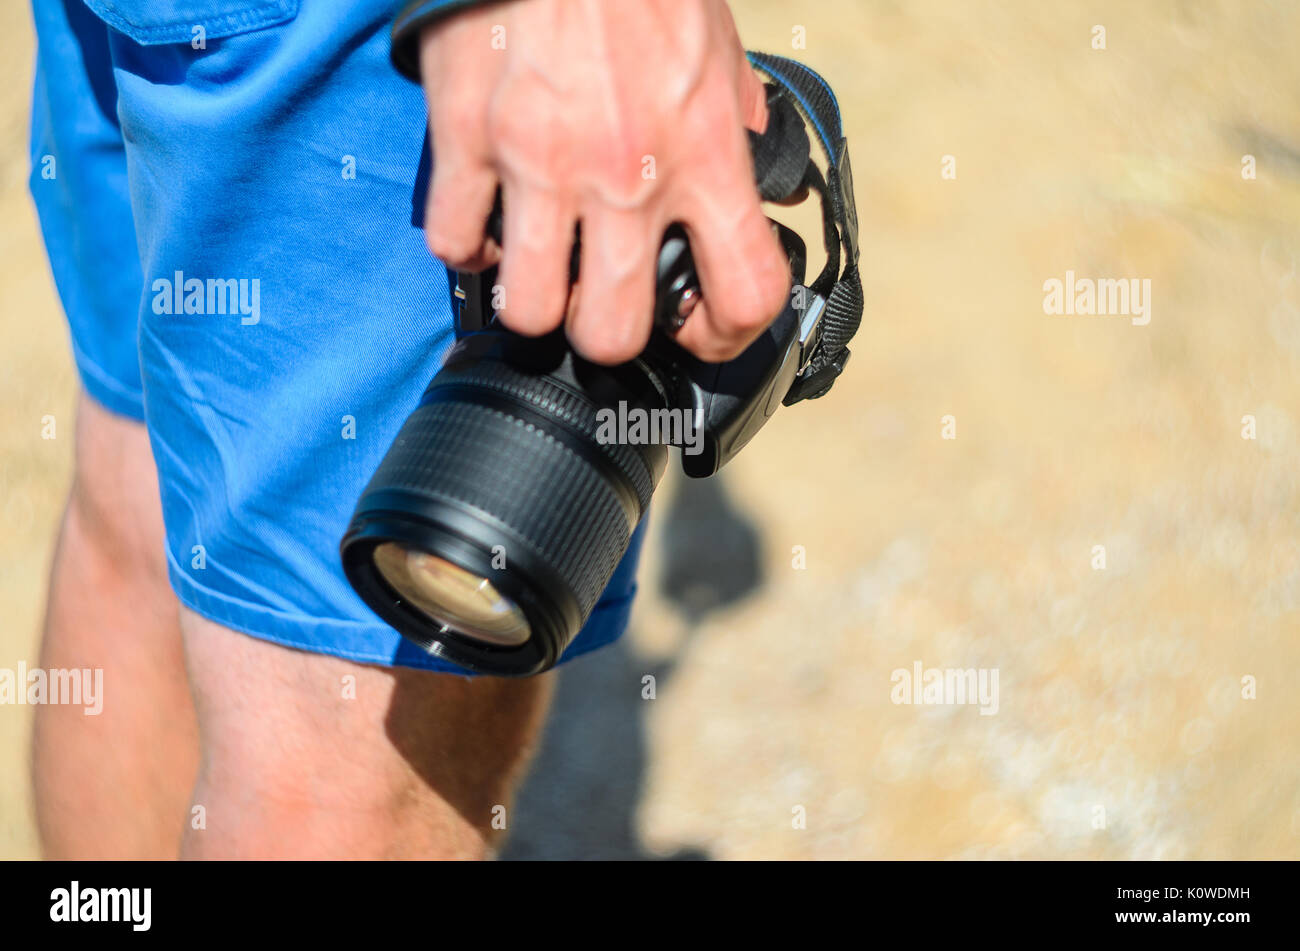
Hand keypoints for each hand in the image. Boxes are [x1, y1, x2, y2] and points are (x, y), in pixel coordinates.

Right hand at [418, 0, 791, 363]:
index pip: (744, 294)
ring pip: (530, 308)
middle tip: (604, 301)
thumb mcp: (719, 54)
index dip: (725, 336)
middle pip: (613, 332)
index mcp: (703, 155)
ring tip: (543, 268)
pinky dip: (468, 248)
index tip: (698, 327)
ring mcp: (542, 164)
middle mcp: (626, 175)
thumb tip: (757, 178)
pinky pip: (455, 244)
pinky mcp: (470, 140)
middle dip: (608, 334)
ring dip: (536, 303)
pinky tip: (489, 222)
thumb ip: (737, 127)